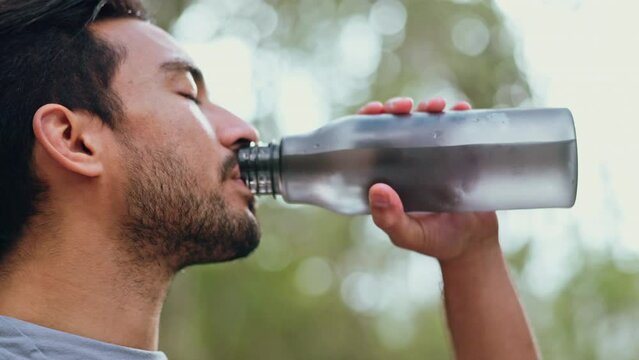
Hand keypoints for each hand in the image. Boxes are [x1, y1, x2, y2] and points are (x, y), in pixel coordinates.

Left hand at [358, 97, 497, 261]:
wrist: (474, 245)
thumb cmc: (435, 241)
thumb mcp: (408, 234)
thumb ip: (390, 219)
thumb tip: (377, 190)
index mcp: (388, 174)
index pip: (370, 139)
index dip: (369, 120)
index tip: (375, 110)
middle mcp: (408, 160)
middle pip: (397, 123)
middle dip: (398, 108)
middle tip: (404, 107)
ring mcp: (435, 155)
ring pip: (426, 120)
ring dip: (429, 107)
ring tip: (436, 107)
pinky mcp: (459, 154)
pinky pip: (457, 127)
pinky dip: (459, 114)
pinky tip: (462, 109)